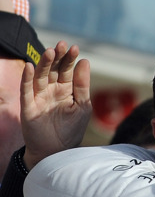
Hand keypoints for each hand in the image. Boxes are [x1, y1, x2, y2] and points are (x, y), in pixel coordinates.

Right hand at [20, 41, 90, 169]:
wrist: (57, 151)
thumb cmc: (71, 130)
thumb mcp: (82, 106)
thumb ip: (83, 86)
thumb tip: (85, 62)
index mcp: (66, 90)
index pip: (67, 70)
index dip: (70, 59)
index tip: (74, 48)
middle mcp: (51, 90)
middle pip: (53, 69)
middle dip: (57, 57)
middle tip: (62, 45)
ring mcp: (39, 96)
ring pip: (40, 76)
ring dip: (43, 63)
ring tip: (50, 51)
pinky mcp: (28, 105)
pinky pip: (26, 90)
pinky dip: (28, 78)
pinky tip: (30, 67)